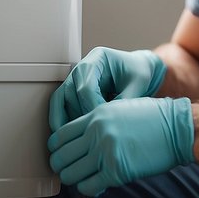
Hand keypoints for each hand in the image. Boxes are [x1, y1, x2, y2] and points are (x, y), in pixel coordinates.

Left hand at [47, 97, 194, 196]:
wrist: (178, 128)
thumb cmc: (154, 118)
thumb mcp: (120, 109)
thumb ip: (98, 122)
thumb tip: (81, 140)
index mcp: (96, 115)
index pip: (60, 135)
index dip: (56, 148)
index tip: (62, 155)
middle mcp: (97, 133)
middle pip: (61, 156)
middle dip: (61, 166)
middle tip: (68, 170)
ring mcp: (106, 152)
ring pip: (71, 174)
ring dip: (73, 179)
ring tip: (82, 178)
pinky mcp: (116, 171)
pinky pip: (88, 186)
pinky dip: (87, 189)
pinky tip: (96, 185)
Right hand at [48, 47, 166, 130]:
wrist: (137, 70)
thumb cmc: (138, 73)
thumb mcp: (137, 85)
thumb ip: (124, 102)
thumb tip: (110, 123)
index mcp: (97, 58)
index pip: (86, 86)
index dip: (92, 107)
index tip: (104, 123)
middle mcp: (81, 67)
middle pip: (70, 94)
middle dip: (80, 116)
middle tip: (91, 134)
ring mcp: (73, 78)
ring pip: (61, 101)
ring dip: (68, 120)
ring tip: (79, 139)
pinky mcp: (71, 90)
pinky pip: (60, 105)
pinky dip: (63, 120)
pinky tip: (72, 136)